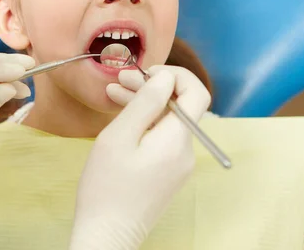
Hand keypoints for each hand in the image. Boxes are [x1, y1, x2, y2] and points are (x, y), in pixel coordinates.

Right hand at [70, 66, 210, 249]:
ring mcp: (178, 165)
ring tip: (114, 94)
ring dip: (145, 105)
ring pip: (167, 122)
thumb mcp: (120, 136)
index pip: (196, 93)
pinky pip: (162, 139)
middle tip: (120, 80)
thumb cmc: (107, 186)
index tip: (146, 71)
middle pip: (179, 107)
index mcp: (177, 140)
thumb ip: (146, 102)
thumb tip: (165, 77)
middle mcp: (185, 151)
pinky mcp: (168, 174)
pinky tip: (123, 119)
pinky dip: (145, 124)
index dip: (175, 75)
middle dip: (152, 88)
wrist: (107, 235)